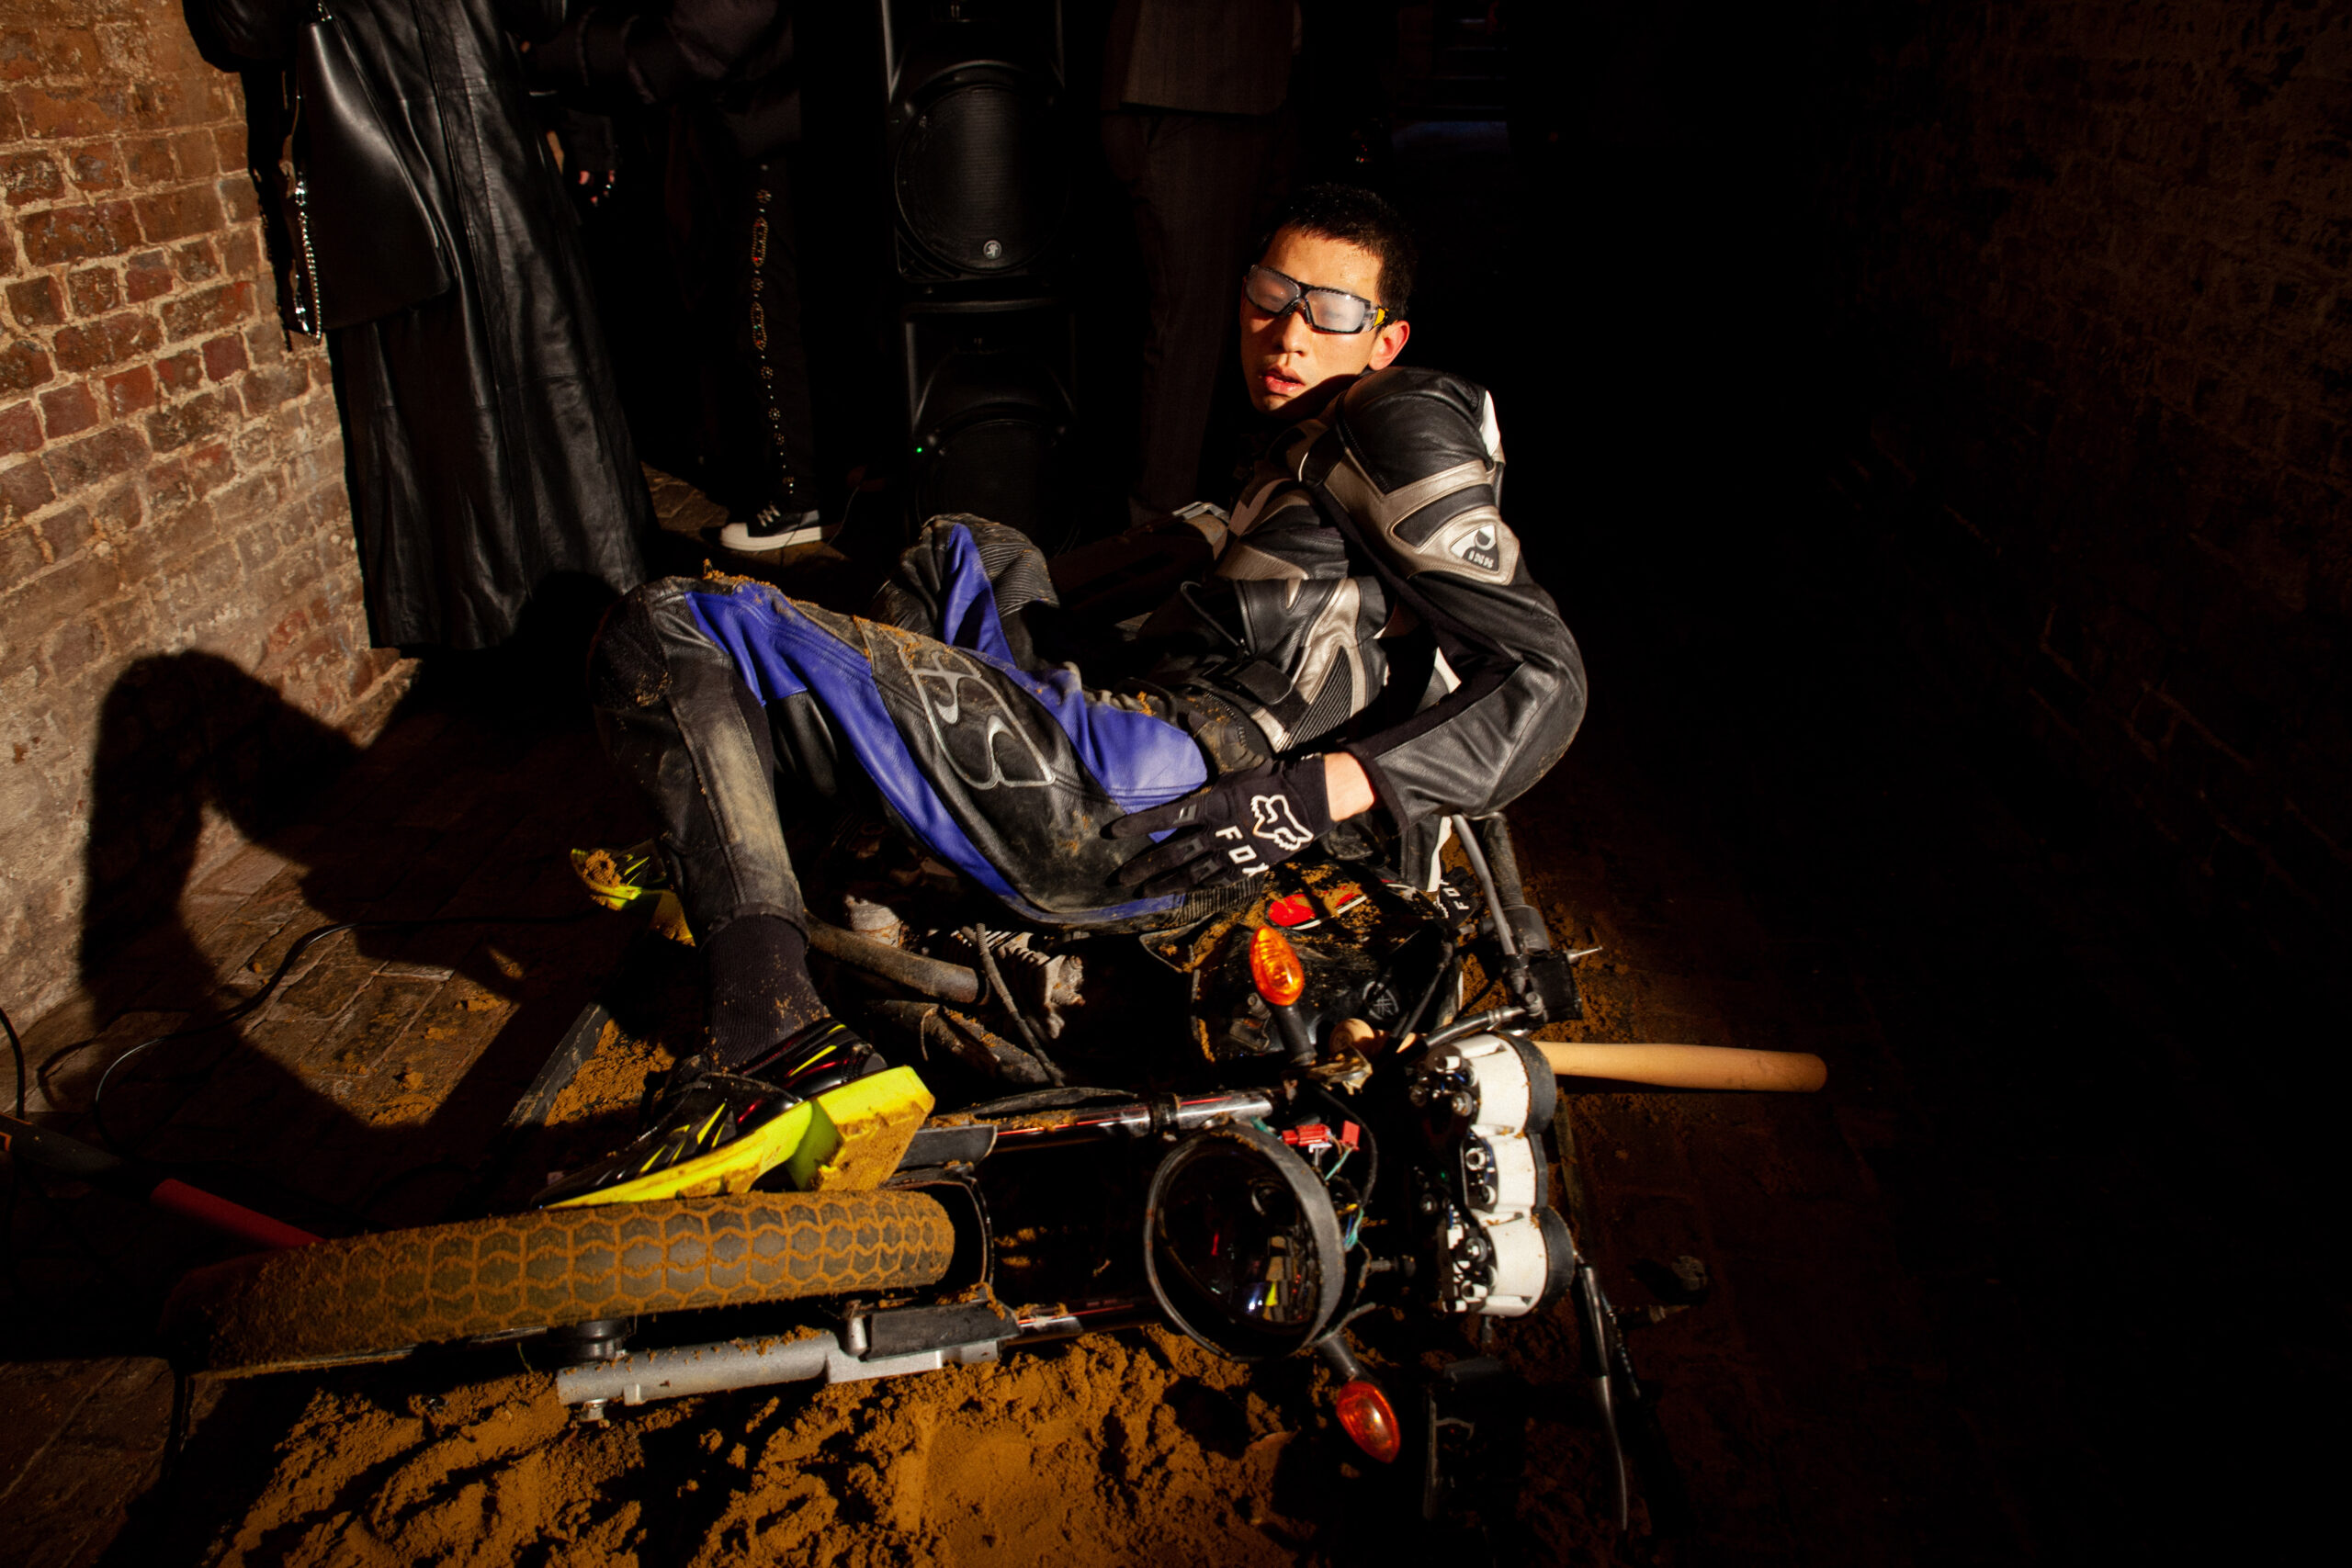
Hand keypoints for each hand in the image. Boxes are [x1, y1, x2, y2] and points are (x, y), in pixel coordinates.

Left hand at [1109, 759, 1335, 895]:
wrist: (1303, 802)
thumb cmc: (1267, 778)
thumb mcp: (1236, 757)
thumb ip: (1209, 738)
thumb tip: (1187, 713)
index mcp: (1209, 805)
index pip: (1165, 816)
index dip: (1138, 824)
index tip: (1114, 833)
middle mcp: (1214, 832)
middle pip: (1171, 854)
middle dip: (1144, 867)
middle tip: (1121, 878)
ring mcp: (1228, 852)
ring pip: (1189, 873)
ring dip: (1164, 883)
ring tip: (1144, 892)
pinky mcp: (1244, 866)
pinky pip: (1214, 879)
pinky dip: (1195, 886)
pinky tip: (1181, 890)